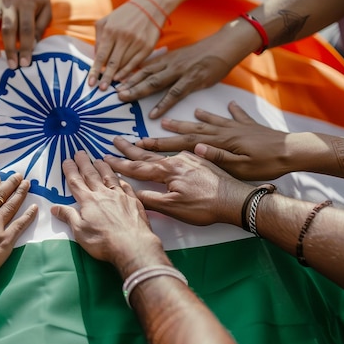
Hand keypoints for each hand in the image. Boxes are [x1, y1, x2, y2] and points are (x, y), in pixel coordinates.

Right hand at [0, 0, 50, 68]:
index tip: (25, 63)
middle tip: (12, 66)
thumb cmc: (39, 0)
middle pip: (7, 28)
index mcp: (27, 2)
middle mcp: (10, 1)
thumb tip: (32, 46)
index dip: (25, 48)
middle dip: (10, 50)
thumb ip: (39, 28)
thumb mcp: (46, 11)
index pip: (26, 29)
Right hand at [50, 151, 166, 274]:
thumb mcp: (80, 232)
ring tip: (99, 158)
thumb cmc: (103, 242)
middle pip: (91, 175)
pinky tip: (120, 177)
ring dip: (102, 167)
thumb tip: (54, 208)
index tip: (67, 160)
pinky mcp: (133, 201)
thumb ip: (68, 217)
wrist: (133, 245)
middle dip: (84, 163)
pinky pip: (125, 185)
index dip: (70, 170)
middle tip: (80, 152)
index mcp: (88, 201)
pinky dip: (121, 179)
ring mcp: (120, 196)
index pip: (76, 182)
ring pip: (109, 176)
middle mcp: (103, 194)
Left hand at [87, 0, 162, 90]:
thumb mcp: (107, 20)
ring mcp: (136, 42)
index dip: (94, 70)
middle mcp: (123, 36)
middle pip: (112, 63)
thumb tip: (96, 58)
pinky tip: (122, 78)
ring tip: (111, 85)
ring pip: (124, 64)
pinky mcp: (147, 46)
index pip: (100, 55)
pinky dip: (128, 72)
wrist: (150, 4)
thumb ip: (99, 38)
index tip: (91, 83)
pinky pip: (136, 63)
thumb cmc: (125, 14)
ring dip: (116, 76)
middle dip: (105, 78)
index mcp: (110, 30)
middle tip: (101, 89)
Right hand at [105, 137, 252, 226]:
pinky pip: (184, 146)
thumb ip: (151, 199)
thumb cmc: (206, 206)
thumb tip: (131, 193)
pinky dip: (176, 141)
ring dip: (151, 144)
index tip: (105, 157)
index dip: (120, 164)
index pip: (138, 166)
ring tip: (139, 139)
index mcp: (168, 170)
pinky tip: (179, 136)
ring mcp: (192, 157)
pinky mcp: (204, 158)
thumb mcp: (174, 208)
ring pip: (166, 148)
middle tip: (115, 139)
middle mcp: (178, 159)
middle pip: (149, 152)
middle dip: (130, 148)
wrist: (237, 200)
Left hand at [115, 34, 236, 118]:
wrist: (224, 45)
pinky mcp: (192, 80)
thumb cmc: (203, 54)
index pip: (142, 68)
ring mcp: (180, 72)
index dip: (127, 75)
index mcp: (166, 59)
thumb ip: (166, 66)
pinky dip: (163, 105)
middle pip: (144, 75)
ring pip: (154, 82)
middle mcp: (169, 64)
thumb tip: (151, 73)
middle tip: (112, 93)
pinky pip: (174, 94)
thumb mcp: (181, 57)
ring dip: (138, 91)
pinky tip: (153, 114)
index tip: (113, 83)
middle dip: (127, 84)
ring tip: (124, 99)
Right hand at [137, 101, 294, 179]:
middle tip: (150, 131)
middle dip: (168, 132)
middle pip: (190, 131)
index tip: (144, 144)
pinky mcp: (248, 126)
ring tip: (175, 118)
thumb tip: (194, 148)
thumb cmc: (267, 164)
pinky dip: (228, 111)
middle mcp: (222, 131)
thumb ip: (217, 157)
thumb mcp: (241, 166)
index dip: (162, 144)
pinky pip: (234, 116)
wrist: (293, 151)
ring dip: (190, 121)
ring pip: (207, 122)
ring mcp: (234, 126)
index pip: (184, 143)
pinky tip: (226, 105)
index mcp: (218, 142)